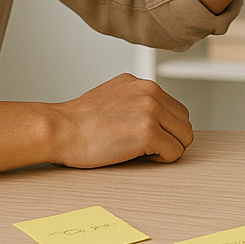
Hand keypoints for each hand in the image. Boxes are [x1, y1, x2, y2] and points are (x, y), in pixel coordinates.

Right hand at [44, 74, 194, 166]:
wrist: (60, 129)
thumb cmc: (80, 120)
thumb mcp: (114, 96)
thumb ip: (138, 100)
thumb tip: (157, 116)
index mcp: (143, 83)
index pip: (176, 109)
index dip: (166, 128)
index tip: (147, 137)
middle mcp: (150, 92)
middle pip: (184, 123)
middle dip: (170, 138)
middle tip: (146, 148)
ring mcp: (150, 111)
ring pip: (184, 138)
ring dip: (168, 149)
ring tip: (142, 152)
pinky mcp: (148, 132)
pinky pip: (174, 153)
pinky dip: (162, 160)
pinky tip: (139, 156)